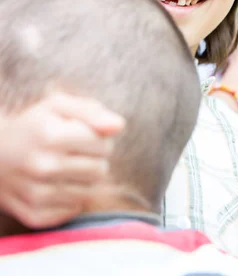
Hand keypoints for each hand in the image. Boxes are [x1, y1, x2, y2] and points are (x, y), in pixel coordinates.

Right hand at [0, 93, 124, 228]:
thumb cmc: (34, 125)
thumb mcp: (58, 106)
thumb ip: (92, 111)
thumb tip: (119, 126)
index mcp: (52, 136)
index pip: (104, 144)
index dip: (99, 138)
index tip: (85, 135)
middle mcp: (44, 167)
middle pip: (101, 170)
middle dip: (95, 159)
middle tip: (77, 152)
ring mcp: (38, 194)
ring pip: (91, 192)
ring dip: (85, 179)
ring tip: (68, 166)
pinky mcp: (35, 214)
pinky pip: (74, 210)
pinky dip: (72, 198)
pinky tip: (57, 184)